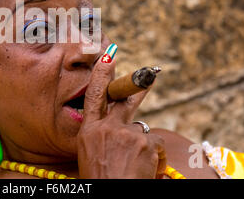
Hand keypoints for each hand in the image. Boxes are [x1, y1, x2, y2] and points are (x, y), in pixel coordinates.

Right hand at [77, 45, 165, 177]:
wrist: (114, 197)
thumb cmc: (102, 180)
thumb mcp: (91, 155)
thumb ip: (102, 137)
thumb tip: (122, 127)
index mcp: (88, 132)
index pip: (94, 97)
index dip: (101, 76)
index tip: (108, 58)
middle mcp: (106, 128)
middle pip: (124, 100)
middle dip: (137, 85)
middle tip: (150, 73)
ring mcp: (125, 133)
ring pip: (142, 130)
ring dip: (144, 146)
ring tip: (138, 166)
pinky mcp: (143, 142)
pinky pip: (155, 144)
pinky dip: (155, 157)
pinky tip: (147, 169)